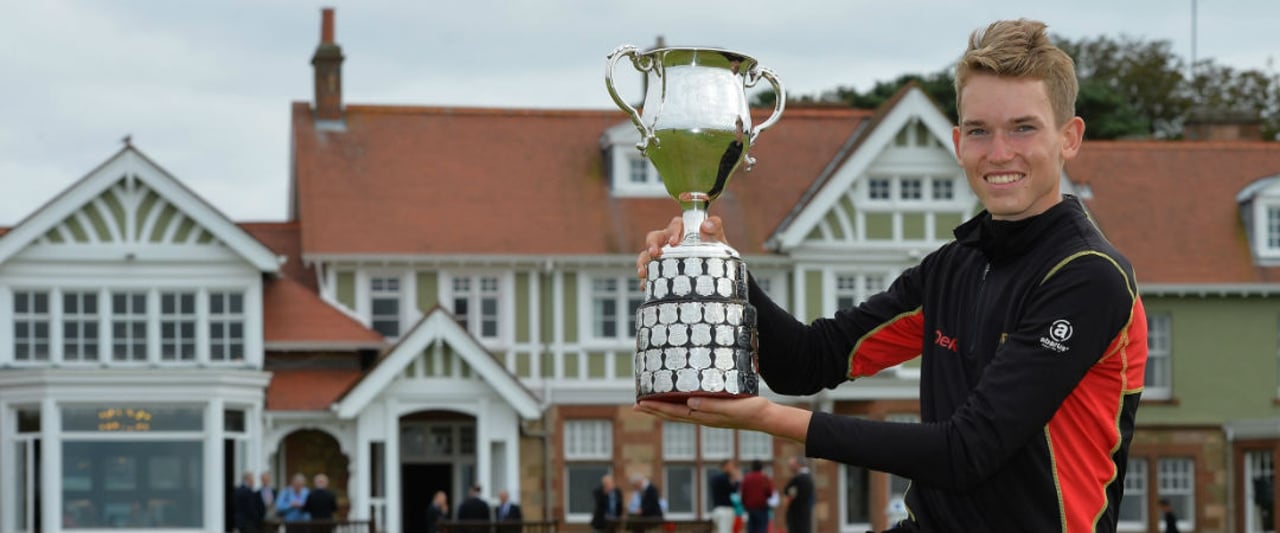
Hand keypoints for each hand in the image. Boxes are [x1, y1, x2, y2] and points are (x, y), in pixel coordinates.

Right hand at [636, 216, 729, 278]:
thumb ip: (715, 229)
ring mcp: (662, 256)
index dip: (673, 231)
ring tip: (643, 272)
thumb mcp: (718, 242)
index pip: (675, 225)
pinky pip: (648, 272)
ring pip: (646, 254)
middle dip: (652, 244)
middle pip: (654, 237)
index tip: (674, 242)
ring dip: (643, 261)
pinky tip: (646, 286)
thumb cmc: (715, 256)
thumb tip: (706, 225)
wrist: (715, 277)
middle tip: (654, 253)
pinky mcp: (658, 270)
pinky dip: (645, 279)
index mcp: (683, 231)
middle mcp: (669, 241)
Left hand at [636, 395, 813, 443]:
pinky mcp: (715, 410)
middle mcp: (702, 417)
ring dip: (663, 407)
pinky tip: (678, 398)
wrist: (765, 417)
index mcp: (703, 417)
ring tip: (650, 402)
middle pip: (672, 414)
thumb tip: (687, 403)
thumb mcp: (729, 407)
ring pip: (679, 411)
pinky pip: (690, 407)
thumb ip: (709, 406)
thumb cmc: (749, 410)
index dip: (655, 408)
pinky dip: (678, 403)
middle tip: (636, 405)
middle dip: (653, 409)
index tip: (638, 404)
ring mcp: (708, 415)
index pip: (673, 412)